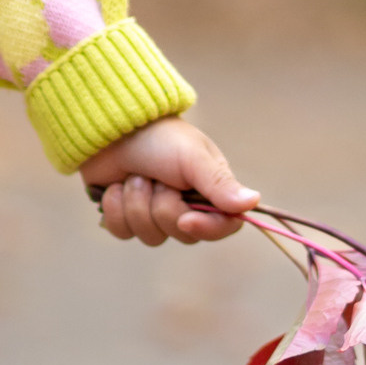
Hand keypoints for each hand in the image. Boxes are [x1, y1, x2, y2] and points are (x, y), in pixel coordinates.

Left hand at [79, 116, 256, 246]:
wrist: (111, 127)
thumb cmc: (158, 137)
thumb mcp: (193, 157)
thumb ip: (220, 183)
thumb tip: (254, 203)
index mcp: (210, 191)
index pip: (223, 227)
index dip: (206, 229)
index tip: (185, 220)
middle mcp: (185, 206)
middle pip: (183, 234)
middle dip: (163, 206)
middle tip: (155, 178)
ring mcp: (154, 214)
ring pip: (151, 236)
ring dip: (137, 203)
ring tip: (134, 176)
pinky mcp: (125, 217)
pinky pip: (123, 232)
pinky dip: (115, 208)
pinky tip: (115, 186)